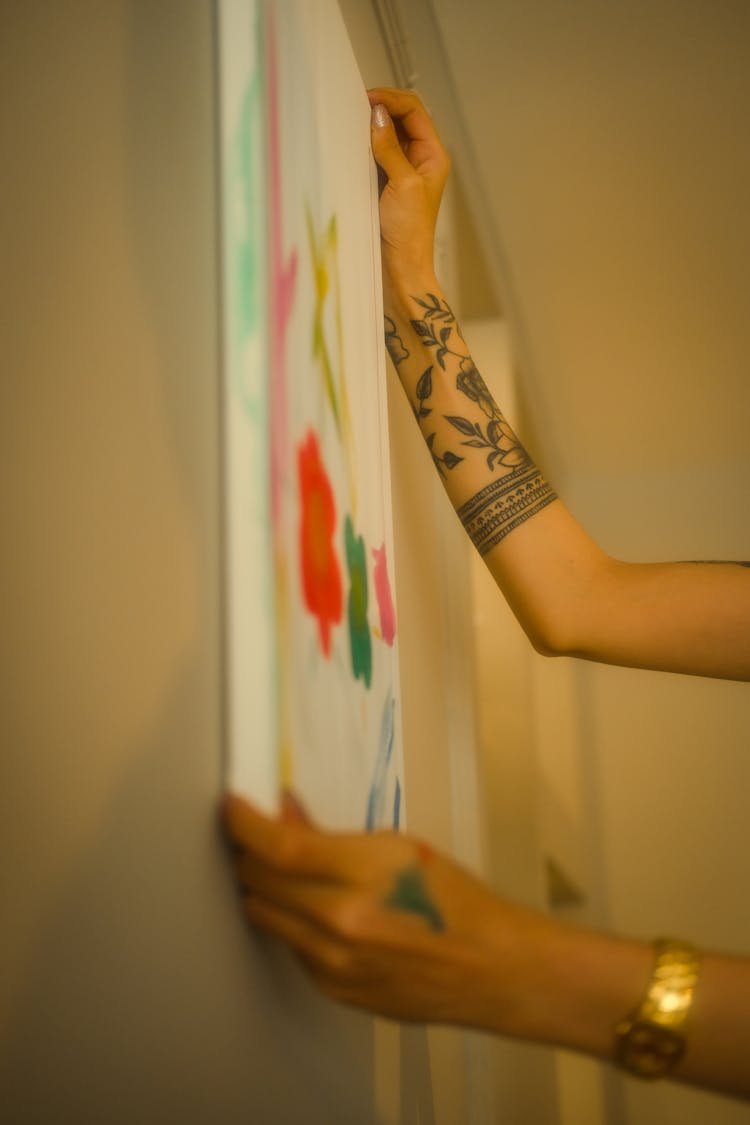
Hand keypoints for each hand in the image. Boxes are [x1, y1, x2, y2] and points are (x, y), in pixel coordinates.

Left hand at [222, 791, 555, 1030]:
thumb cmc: (454, 901)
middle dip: (249, 854)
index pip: (280, 846)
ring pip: (264, 916)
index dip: (244, 824)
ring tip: (285, 873)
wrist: (489, 967)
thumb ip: (334, 836)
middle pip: (259, 882)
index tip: (233, 809)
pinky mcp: (333, 989)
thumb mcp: (399, 848)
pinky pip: (291, 947)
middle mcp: (342, 922)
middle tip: (255, 837)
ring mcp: (334, 962)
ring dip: (265, 889)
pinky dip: (294, 924)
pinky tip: (320, 913)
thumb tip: (287, 815)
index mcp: (364, 874)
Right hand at [367, 88, 450, 288]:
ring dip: (371, 125)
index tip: (367, 99)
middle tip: (355, 106)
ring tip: (351, 121)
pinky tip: (351, 143)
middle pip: (401, 117)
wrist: (401, 267)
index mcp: (433, 155)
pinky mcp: (385, 182)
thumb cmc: (410, 232)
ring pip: (387, 134)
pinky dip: (365, 144)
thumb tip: (377, 115)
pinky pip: (376, 153)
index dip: (392, 100)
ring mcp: (402, 170)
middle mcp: (419, 159)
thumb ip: (390, 148)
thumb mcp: (402, 185)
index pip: (414, 111)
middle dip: (381, 107)